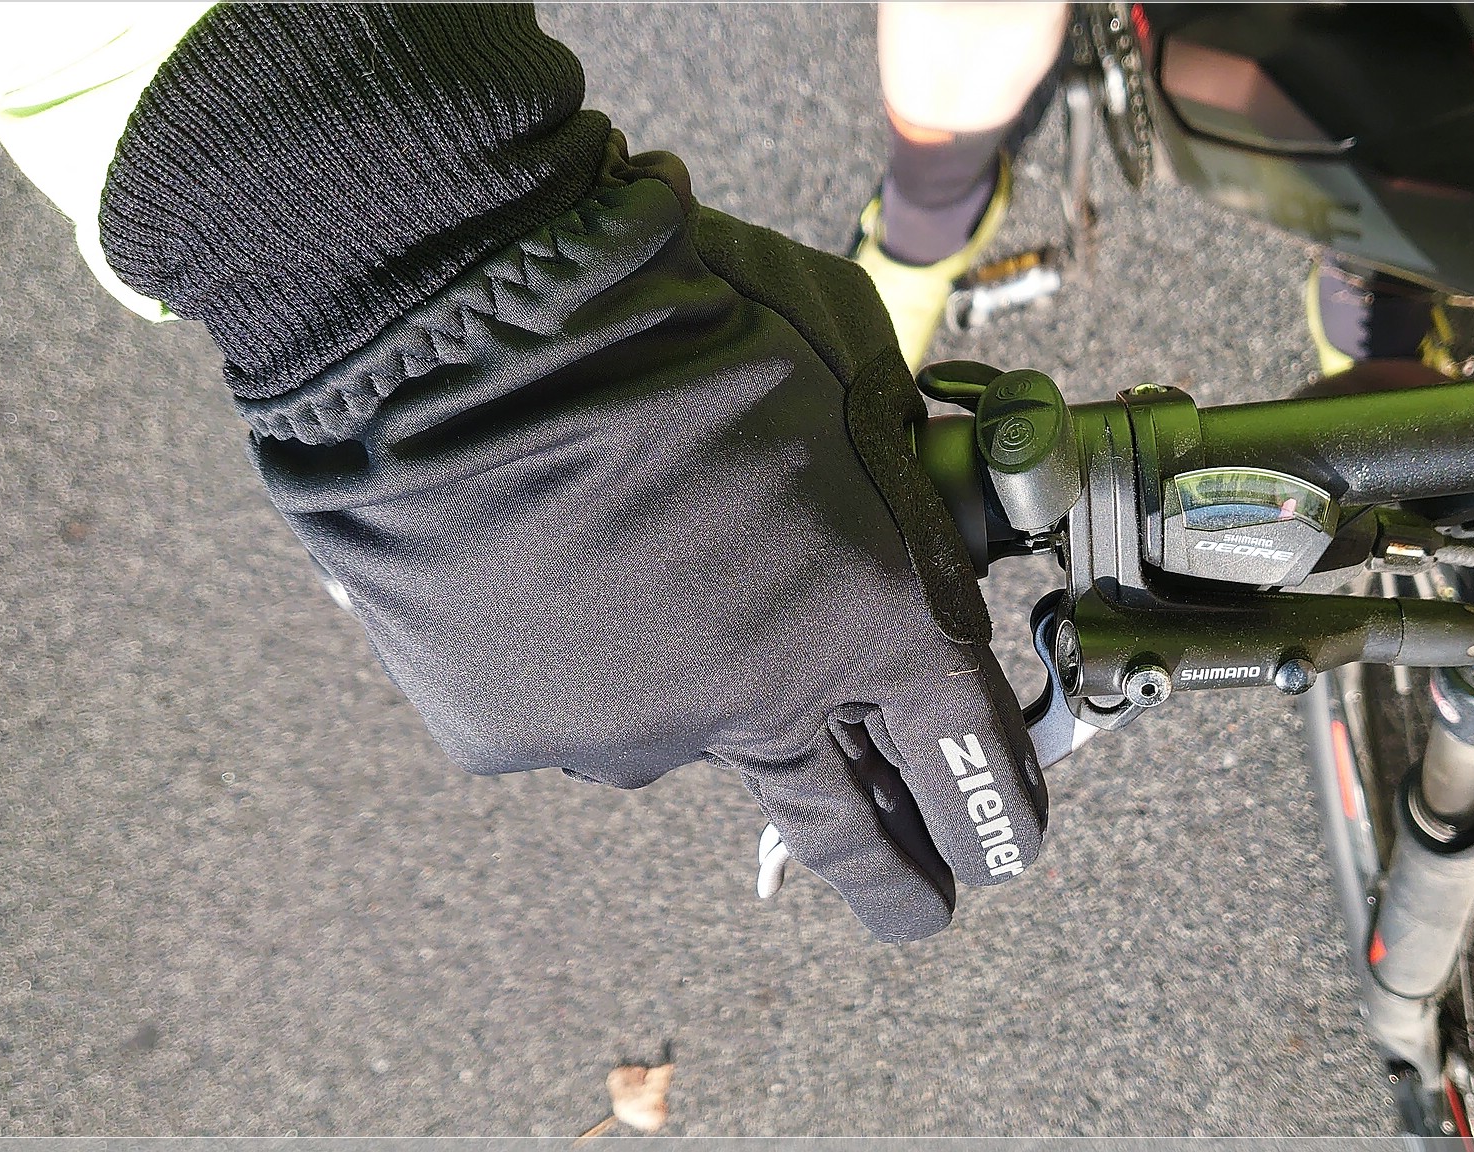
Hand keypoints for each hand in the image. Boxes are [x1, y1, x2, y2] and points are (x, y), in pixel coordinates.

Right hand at [248, 147, 1045, 941]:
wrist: (466, 322)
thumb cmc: (671, 307)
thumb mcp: (845, 357)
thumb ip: (890, 458)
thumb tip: (899, 492)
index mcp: (869, 617)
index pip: (966, 751)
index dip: (999, 803)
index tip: (1008, 845)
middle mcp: (759, 704)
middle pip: (847, 833)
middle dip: (895, 881)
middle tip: (922, 911)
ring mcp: (630, 732)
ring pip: (689, 732)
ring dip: (698, 686)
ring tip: (666, 596)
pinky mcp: (514, 732)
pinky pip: (571, 701)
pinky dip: (579, 649)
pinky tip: (558, 571)